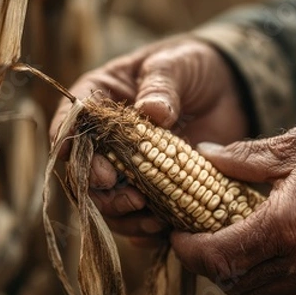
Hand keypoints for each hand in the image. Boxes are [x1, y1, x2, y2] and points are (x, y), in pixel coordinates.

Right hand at [49, 37, 249, 239]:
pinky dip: (147, 230)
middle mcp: (105, 140)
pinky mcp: (154, 188)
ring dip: (126, 217)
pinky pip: (139, 218)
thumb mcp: (174, 65)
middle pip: (85, 175)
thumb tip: (153, 112)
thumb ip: (160, 85)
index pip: (70, 123)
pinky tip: (165, 229)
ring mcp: (128, 168)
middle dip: (104, 193)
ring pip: (109, 204)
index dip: (70, 146)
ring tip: (154, 218)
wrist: (225, 87)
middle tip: (133, 197)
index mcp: (97, 101)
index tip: (90, 164)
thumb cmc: (188, 66)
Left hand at [170, 120, 295, 294]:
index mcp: (287, 226)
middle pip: (234, 285)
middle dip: (205, 267)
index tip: (177, 235)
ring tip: (220, 252)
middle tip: (193, 242)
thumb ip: (243, 157)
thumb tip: (205, 155)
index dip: (189, 250)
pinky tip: (255, 266)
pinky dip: (259, 291)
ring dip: (230, 282)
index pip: (221, 256)